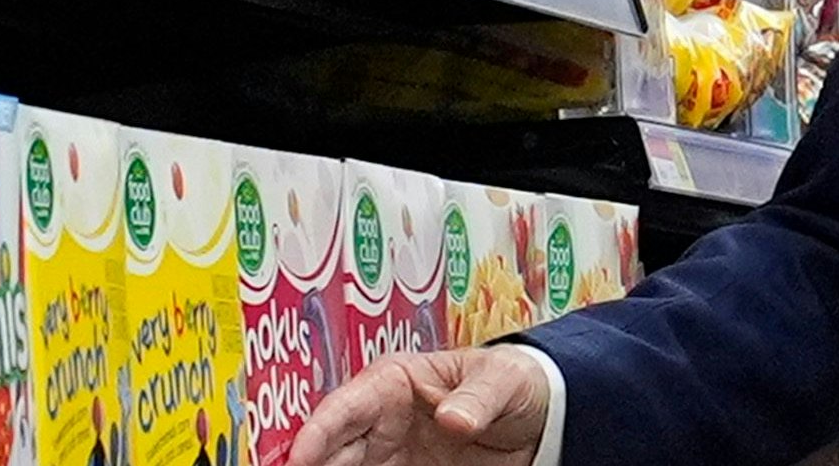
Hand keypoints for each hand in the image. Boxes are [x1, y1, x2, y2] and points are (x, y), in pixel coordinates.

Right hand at [290, 349, 550, 465]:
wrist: (539, 416)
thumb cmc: (513, 380)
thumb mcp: (503, 380)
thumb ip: (478, 398)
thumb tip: (454, 418)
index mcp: (394, 381)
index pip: (346, 407)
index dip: (317, 431)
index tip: (299, 456)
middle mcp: (381, 420)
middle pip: (332, 449)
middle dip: (310, 463)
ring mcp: (389, 455)